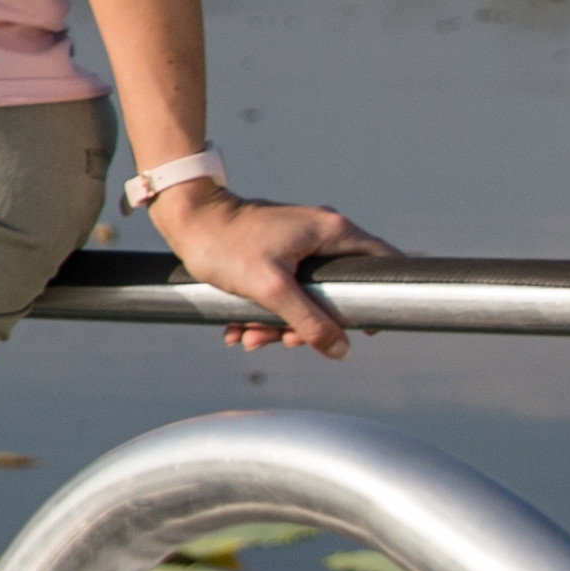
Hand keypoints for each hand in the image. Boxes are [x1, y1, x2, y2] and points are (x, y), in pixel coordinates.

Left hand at [155, 181, 391, 358]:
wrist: (185, 221)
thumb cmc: (225, 246)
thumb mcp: (270, 289)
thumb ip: (308, 321)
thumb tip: (342, 349)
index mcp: (332, 232)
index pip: (383, 262)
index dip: (381, 298)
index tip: (363, 329)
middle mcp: (322, 233)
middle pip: (339, 291)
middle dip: (310, 324)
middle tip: (284, 342)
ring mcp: (300, 242)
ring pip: (308, 296)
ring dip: (280, 324)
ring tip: (248, 338)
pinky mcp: (279, 251)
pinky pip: (286, 290)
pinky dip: (266, 312)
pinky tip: (239, 328)